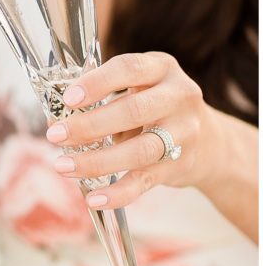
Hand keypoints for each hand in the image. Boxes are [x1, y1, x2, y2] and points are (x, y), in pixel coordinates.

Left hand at [45, 52, 210, 208]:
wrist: (211, 142)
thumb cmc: (156, 108)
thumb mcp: (139, 88)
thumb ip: (103, 98)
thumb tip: (56, 122)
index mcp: (162, 68)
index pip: (129, 68)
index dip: (97, 83)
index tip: (68, 99)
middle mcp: (178, 97)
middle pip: (133, 111)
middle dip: (89, 125)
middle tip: (55, 136)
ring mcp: (184, 133)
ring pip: (139, 150)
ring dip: (96, 161)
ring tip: (63, 166)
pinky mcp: (179, 165)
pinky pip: (145, 181)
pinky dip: (118, 193)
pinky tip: (93, 197)